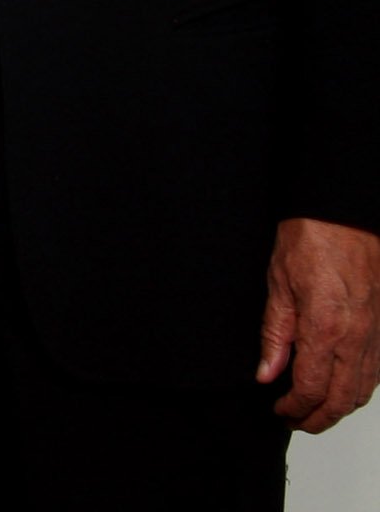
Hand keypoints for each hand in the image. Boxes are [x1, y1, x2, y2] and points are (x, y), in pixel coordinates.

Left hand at [259, 216, 379, 430]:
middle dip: (317, 418)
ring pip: (363, 390)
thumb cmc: (311, 240)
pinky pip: (375, 372)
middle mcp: (357, 339)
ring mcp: (376, 336)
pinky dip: (357, 388)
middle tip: (294, 420)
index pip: (311, 389)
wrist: (345, 214)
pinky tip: (338, 386)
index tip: (278, 410)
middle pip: (341, 400)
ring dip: (339, 407)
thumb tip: (266, 373)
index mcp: (326, 329)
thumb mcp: (277, 285)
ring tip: (313, 409)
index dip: (293, 407)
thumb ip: (275, 334)